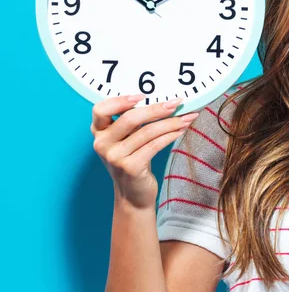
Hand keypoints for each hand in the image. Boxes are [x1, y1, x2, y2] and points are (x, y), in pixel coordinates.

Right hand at [90, 95, 198, 209]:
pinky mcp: (129, 167)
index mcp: (98, 132)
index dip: (120, 100)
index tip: (142, 95)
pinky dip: (170, 135)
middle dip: (157, 109)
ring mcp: (114, 157)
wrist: (132, 195)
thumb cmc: (132, 160)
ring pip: (147, 131)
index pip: (100, 109)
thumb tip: (164, 101)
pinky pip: (155, 145)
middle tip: (176, 103)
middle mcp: (102, 144)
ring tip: (186, 117)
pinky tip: (181, 130)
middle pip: (130, 118)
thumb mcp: (126, 139)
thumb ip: (132, 122)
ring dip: (171, 122)